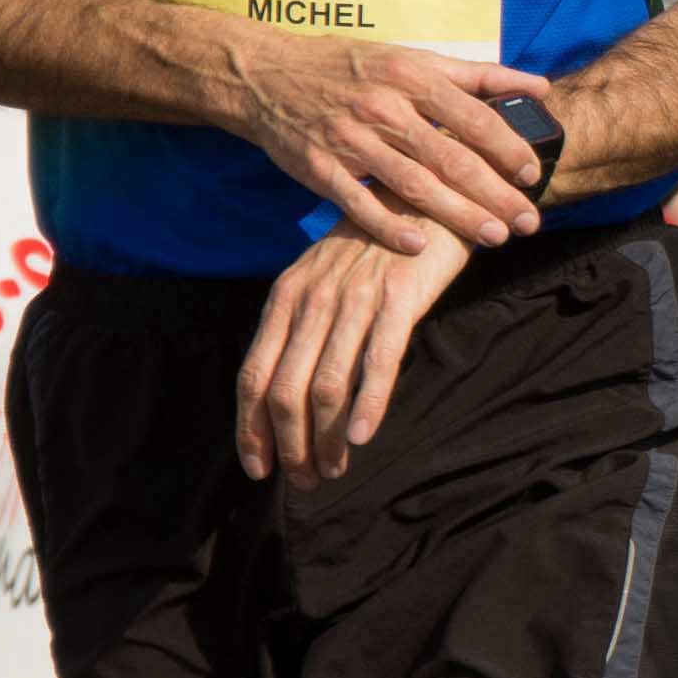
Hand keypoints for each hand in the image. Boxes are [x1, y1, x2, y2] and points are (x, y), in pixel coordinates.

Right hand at [222, 35, 555, 253]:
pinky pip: (359, 203)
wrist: (267, 74)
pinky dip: (389, 226)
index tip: (533, 173)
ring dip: (457, 214)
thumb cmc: (350, 67)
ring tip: (493, 236)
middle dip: (494, 193)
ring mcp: (351, 140)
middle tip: (527, 221)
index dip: (507, 148)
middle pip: (450, 158)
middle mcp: (385, 109)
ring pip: (413, 184)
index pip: (472, 117)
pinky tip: (420, 246)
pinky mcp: (321, 168)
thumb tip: (539, 86)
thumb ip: (478, 76)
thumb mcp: (412, 57)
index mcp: (412, 78)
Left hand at [235, 226, 470, 484]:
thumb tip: (286, 391)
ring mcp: (354, 299)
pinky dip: (367, 406)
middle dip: (289, 446)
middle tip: (304, 481)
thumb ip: (302, 326)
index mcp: (285, 298)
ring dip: (324, 439)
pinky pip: (377, 363)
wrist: (427, 196)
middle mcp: (311, 300)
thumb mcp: (322, 279)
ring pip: (326, 386)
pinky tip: (361, 437)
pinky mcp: (399, 300)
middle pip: (284, 391)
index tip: (258, 468)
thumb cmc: (375, 247)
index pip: (252, 376)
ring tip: (333, 470)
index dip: (250, 429)